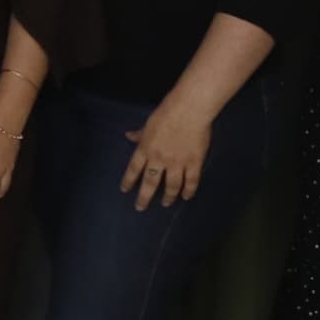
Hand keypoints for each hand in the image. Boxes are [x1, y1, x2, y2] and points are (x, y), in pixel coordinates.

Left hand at [120, 91, 218, 206]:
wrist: (188, 111)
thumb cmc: (166, 114)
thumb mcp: (148, 124)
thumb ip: (140, 134)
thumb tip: (128, 136)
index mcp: (145, 149)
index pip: (134, 169)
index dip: (128, 181)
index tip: (125, 190)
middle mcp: (159, 160)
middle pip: (150, 183)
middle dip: (144, 197)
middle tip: (140, 207)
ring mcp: (177, 163)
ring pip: (172, 186)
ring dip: (168, 197)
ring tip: (165, 204)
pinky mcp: (194, 163)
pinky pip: (191, 181)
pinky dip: (189, 191)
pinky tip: (186, 197)